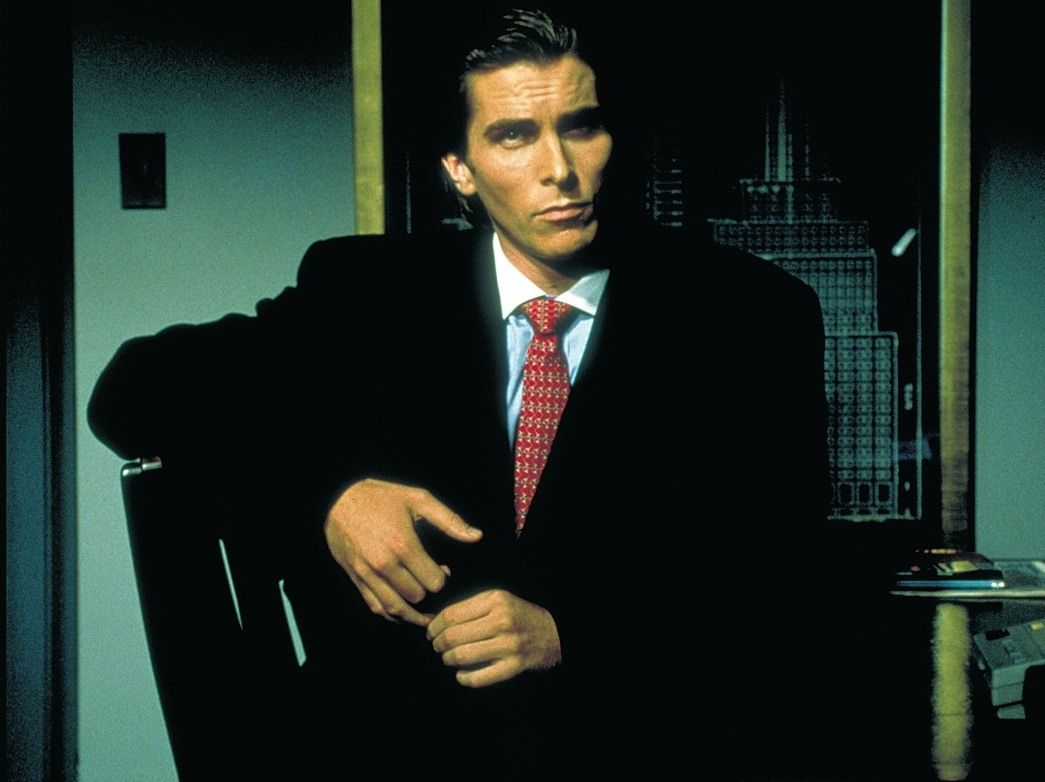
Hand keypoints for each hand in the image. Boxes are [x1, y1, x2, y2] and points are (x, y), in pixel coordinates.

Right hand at [324, 478, 481, 625]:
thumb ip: (449, 520)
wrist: (339, 499)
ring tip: (425, 611)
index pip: (434, 582)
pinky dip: (392, 615)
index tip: (443, 569)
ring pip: (397, 609)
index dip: (443, 577)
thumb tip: (477, 536)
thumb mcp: (418, 499)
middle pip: (418, 596)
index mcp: (403, 545)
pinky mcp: (357, 579)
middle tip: (430, 578)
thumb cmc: (381, 497)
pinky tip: (404, 612)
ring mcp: (368, 574)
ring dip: (414, 612)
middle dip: (429, 590)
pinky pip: (377, 607)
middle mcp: (384, 564)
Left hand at [426, 589, 561, 687]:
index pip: (452, 614)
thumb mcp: (498, 600)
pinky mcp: (514, 666)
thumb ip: (469, 606)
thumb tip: (433, 618)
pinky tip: (461, 674)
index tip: (431, 631)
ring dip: (448, 659)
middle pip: (453, 636)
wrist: (554, 632)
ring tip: (448, 658)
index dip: (435, 625)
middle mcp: (502, 620)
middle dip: (438, 644)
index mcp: (495, 600)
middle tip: (437, 646)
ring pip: (462, 656)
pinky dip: (464, 678)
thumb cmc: (520, 616)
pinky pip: (478, 677)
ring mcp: (509, 645)